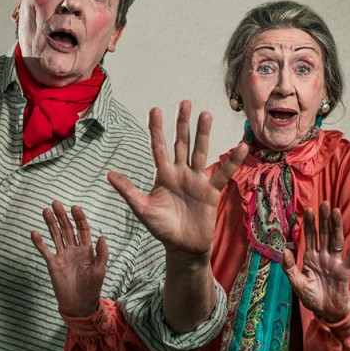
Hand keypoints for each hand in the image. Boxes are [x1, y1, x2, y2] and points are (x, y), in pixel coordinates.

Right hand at [31, 201, 108, 316]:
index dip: (79, 218)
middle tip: (56, 203)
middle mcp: (74, 249)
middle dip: (62, 216)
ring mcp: (62, 256)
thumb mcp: (100, 271)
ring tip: (45, 211)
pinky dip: (39, 242)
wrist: (79, 305)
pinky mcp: (53, 264)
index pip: (82, 229)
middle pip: (67, 228)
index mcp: (87, 249)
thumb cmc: (92, 289)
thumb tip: (102, 236)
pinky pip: (45, 251)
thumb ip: (102, 254)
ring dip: (50, 223)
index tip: (74, 208)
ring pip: (55, 236)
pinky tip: (34, 232)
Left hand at [107, 100, 246, 258]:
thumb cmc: (161, 229)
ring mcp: (197, 181)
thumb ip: (128, 191)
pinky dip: (232, 161)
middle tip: (185, 102)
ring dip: (203, 134)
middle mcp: (180, 173)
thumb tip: (108, 174)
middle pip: (181, 143)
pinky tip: (241, 146)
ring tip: (206, 114)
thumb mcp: (142, 209)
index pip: (158, 147)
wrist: (183, 248)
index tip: (155, 109)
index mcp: (162, 175)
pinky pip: (223, 174)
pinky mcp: (211, 192)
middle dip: (183, 124)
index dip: (156, 129)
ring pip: (200, 152)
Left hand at [281, 201, 349, 322]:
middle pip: (324, 234)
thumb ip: (289, 268)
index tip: (308, 209)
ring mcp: (335, 262)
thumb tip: (284, 250)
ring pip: (336, 240)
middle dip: (323, 219)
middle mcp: (323, 256)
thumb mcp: (296, 283)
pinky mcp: (344, 271)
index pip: (310, 236)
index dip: (309, 223)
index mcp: (310, 257)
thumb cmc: (311, 297)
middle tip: (324, 203)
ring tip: (336, 212)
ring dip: (336, 227)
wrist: (326, 312)